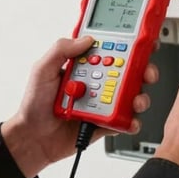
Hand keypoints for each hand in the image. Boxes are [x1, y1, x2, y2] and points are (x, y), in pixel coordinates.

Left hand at [1, 36, 158, 177]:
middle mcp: (97, 81)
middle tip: (145, 71)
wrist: (33, 138)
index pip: (110, 48)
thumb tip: (85, 39)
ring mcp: (103, 102)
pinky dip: (131, 120)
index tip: (143, 39)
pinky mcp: (106, 122)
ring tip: (135, 100)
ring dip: (139, 95)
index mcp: (84, 65)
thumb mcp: (42, 70)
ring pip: (131, 94)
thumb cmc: (34, 104)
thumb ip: (61, 50)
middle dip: (143, 68)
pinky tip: (128, 119)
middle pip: (129, 70)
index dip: (129, 43)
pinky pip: (125, 120)